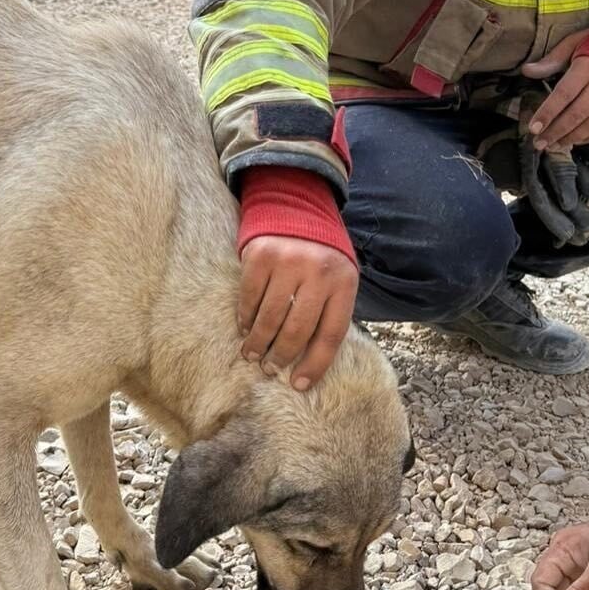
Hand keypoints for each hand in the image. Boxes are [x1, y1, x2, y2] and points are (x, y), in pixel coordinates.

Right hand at [239, 237, 358, 391]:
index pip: (331, 335)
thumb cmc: (320, 252)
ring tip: (253, 355)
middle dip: (281, 356)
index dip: (315, 365)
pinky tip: (244, 328)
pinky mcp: (261, 255)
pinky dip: (245, 318)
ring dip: (258, 343)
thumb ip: (330, 309)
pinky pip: (249, 298)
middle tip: (270, 369)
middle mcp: (318, 272)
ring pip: (270, 318)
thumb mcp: (338, 276)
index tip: (299, 385)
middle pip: (297, 330)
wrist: (297, 204)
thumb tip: (312, 360)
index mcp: (344, 282)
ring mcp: (288, 262)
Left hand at [521, 36, 588, 150]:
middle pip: (577, 114)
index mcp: (587, 67)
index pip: (564, 94)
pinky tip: (573, 141)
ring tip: (552, 145)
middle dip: (556, 131)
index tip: (533, 128)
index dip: (548, 112)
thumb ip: (551, 60)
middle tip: (539, 143)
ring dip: (570, 138)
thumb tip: (527, 70)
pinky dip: (588, 137)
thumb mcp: (573, 43)